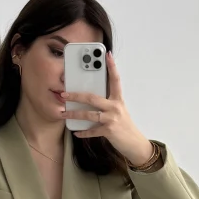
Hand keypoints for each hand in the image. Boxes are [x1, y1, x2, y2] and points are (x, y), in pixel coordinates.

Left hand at [64, 51, 154, 167]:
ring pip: (89, 114)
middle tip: (64, 93)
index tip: (107, 55)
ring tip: (64, 113)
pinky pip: (92, 131)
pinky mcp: (108, 131)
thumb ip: (107, 103)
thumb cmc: (125, 126)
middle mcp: (115, 107)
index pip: (115, 80)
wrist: (134, 143)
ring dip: (74, 114)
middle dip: (76, 96)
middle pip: (92, 98)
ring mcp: (112, 119)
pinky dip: (83, 132)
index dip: (112, 67)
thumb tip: (90, 99)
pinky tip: (76, 132)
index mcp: (118, 99)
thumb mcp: (119, 111)